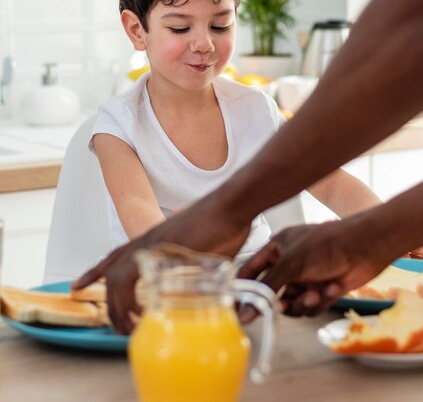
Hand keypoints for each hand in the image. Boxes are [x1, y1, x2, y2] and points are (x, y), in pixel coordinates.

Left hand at [72, 194, 250, 333]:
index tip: (79, 285)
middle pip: (112, 270)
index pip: (116, 255)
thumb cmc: (225, 224)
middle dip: (109, 300)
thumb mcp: (207, 250)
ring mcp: (154, 244)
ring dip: (118, 304)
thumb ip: (201, 267)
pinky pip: (134, 276)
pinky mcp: (163, 251)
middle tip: (112, 322)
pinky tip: (140, 313)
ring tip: (127, 327)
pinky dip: (131, 298)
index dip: (96, 271)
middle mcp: (149, 240)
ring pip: (118, 276)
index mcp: (155, 238)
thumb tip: (212, 289)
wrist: (233, 205)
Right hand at [238, 216, 396, 316]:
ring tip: (315, 294)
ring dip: (303, 303)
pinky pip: (313, 306)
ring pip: (293, 304)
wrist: (365, 248)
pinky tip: (332, 287)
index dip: (245, 290)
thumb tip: (244, 313)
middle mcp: (290, 263)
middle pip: (273, 293)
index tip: (240, 310)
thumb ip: (266, 289)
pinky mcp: (323, 289)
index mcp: (277, 248)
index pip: (251, 271)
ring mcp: (307, 277)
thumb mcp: (290, 265)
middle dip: (281, 300)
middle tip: (284, 304)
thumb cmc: (327, 245)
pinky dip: (321, 300)